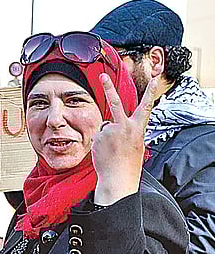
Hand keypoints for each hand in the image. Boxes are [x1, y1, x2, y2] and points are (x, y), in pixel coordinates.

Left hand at [93, 73, 153, 205]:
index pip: (146, 107)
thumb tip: (116, 124)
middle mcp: (124, 127)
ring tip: (112, 149)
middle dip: (108, 88)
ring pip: (105, 126)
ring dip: (106, 135)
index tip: (155, 79)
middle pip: (115, 102)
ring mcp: (110, 131)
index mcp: (137, 128)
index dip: (150, 92)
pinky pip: (98, 135)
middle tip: (102, 76)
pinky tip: (105, 151)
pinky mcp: (98, 137)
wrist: (118, 177)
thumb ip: (129, 131)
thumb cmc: (128, 163)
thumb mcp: (136, 143)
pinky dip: (100, 142)